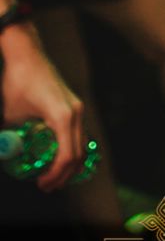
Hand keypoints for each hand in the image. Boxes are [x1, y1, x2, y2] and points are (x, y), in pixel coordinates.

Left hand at [0, 23, 85, 191]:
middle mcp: (74, 112)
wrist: (27, 54)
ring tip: (54, 175)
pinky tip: (58, 155)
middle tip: (47, 186)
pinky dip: (71, 148)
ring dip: (70, 162)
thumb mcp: (10, 115)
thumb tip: (6, 155)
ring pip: (81, 143)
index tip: (41, 184)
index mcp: (61, 117)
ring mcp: (76, 107)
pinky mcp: (73, 104)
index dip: (54, 175)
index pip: (65, 156)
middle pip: (78, 153)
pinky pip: (77, 132)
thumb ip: (10, 139)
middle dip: (64, 174)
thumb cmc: (17, 81)